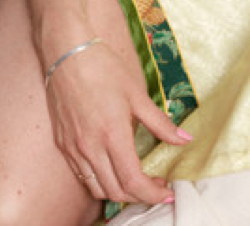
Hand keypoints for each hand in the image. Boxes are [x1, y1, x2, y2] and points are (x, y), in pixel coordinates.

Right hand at [45, 39, 190, 205]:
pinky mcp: (63, 145)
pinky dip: (101, 181)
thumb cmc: (105, 69)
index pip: (133, 181)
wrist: (68, 54)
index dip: (153, 193)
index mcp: (112, 135)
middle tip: (158, 185)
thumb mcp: (138, 95)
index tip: (168, 192)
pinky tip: (114, 169)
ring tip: (139, 180)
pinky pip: (83, 175)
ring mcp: (73, 149)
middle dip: (140, 196)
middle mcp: (89, 148)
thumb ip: (160, 123)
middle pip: (115, 191)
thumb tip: (185, 139)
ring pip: (97, 188)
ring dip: (119, 192)